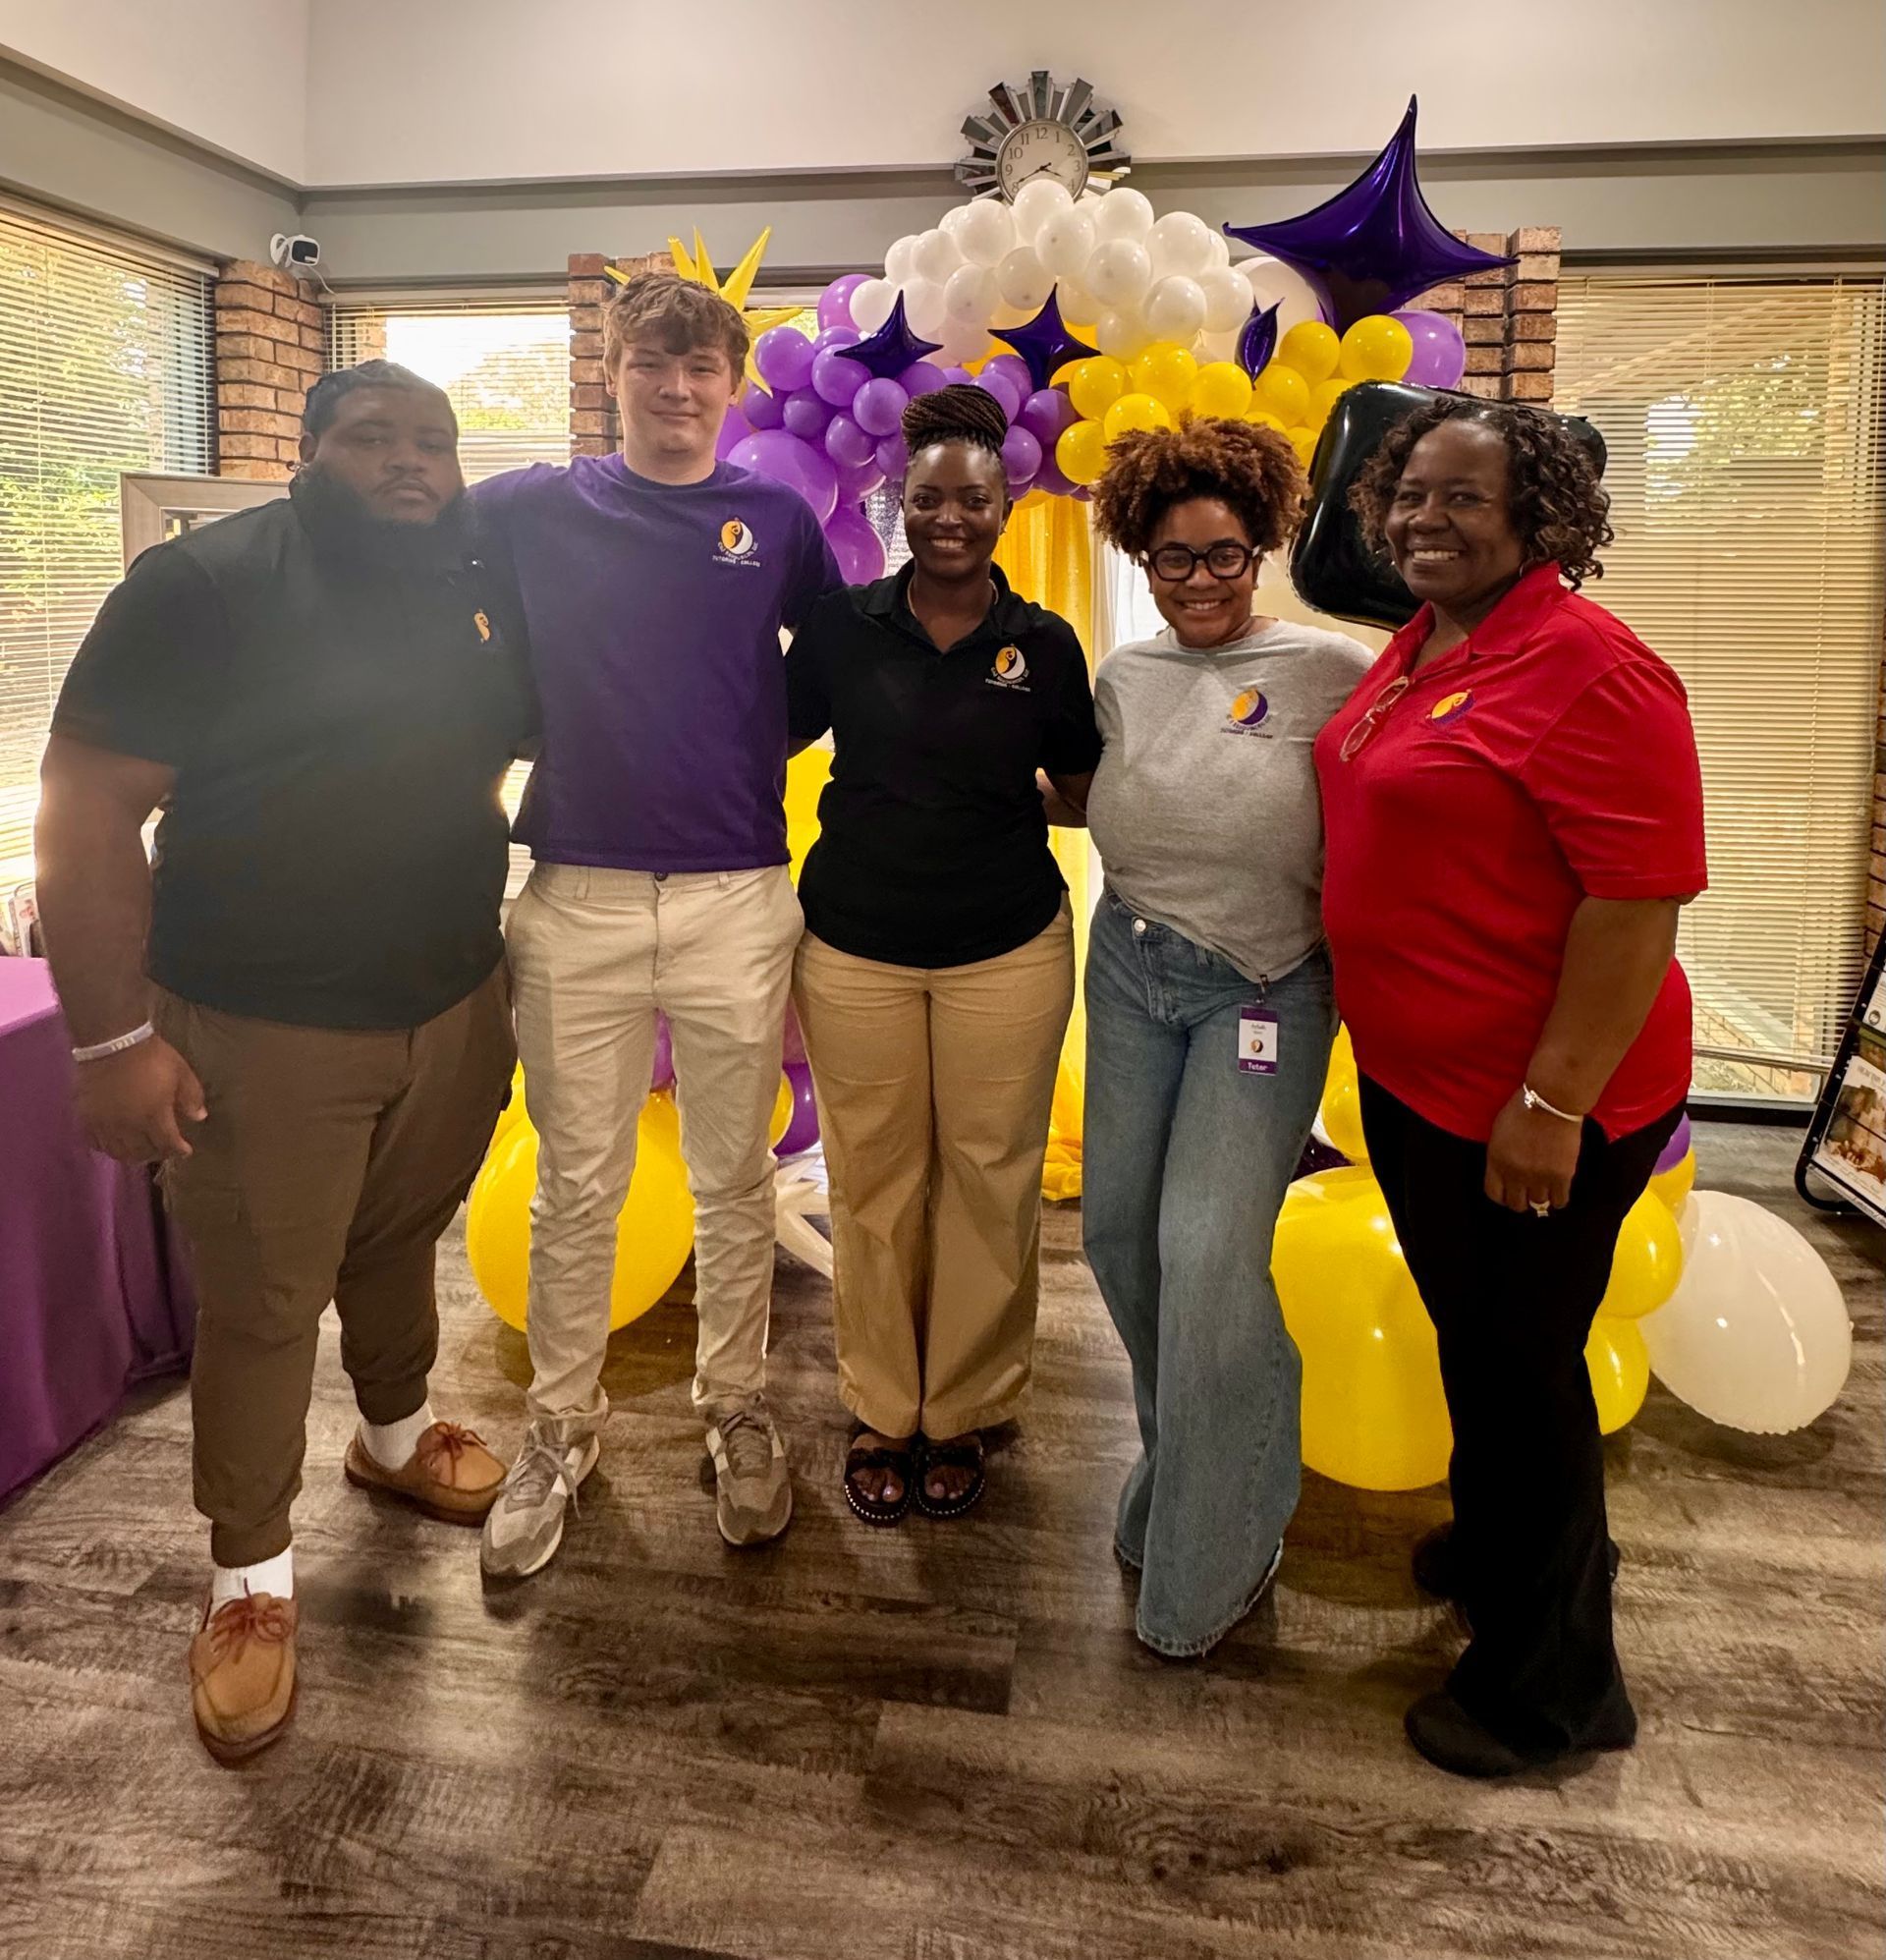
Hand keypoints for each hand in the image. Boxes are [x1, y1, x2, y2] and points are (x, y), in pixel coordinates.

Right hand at [72, 1036, 206, 1162]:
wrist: (112, 1042)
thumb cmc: (152, 1056)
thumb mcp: (181, 1072)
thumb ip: (192, 1097)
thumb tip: (200, 1117)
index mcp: (154, 1116)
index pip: (167, 1144)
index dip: (178, 1150)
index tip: (185, 1150)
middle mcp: (128, 1126)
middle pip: (142, 1152)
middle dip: (156, 1153)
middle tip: (163, 1149)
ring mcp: (105, 1124)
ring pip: (117, 1152)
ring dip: (132, 1155)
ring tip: (140, 1149)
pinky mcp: (86, 1117)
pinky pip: (95, 1142)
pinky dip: (107, 1147)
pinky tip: (115, 1141)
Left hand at [1484, 1088, 1580, 1213]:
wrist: (1551, 1101)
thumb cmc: (1522, 1109)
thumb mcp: (1499, 1133)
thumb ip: (1499, 1156)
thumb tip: (1504, 1173)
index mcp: (1496, 1162)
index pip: (1494, 1194)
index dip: (1502, 1197)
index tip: (1509, 1193)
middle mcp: (1515, 1174)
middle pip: (1516, 1204)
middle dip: (1521, 1200)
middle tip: (1528, 1193)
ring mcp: (1539, 1177)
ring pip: (1538, 1204)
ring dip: (1541, 1198)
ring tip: (1544, 1189)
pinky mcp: (1561, 1176)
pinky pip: (1560, 1200)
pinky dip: (1559, 1199)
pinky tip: (1559, 1191)